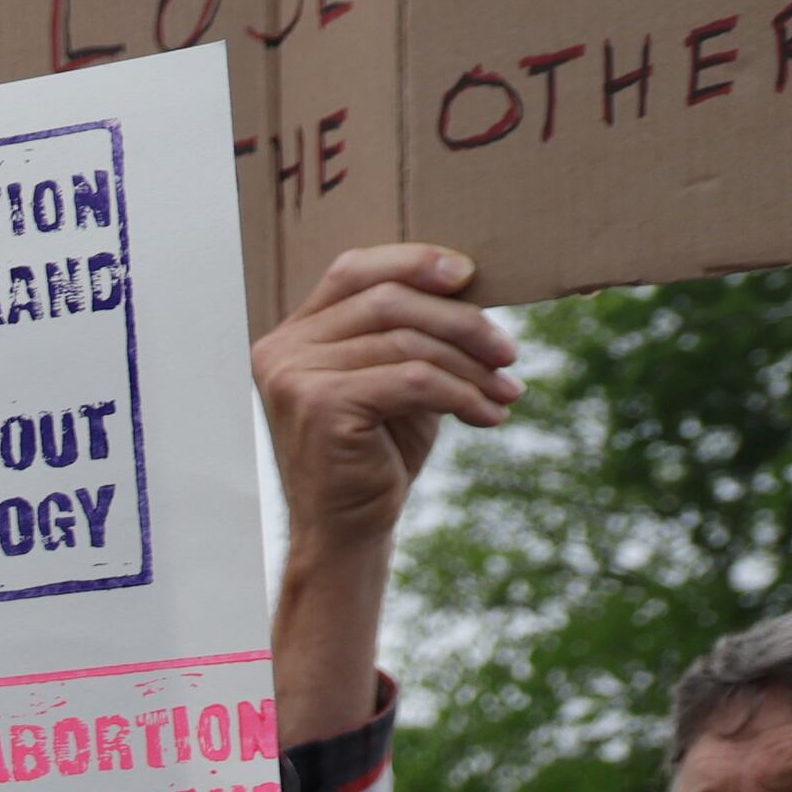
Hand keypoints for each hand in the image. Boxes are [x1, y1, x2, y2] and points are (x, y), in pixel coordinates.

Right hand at [257, 243, 515, 563]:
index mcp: (293, 336)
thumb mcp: (391, 380)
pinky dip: (462, 394)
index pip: (353, 270)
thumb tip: (469, 283)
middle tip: (508, 353)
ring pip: (407, 341)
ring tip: (505, 391)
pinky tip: (487, 415)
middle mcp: (282, 350)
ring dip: (471, 365)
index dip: (413, 261)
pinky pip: (412, 379)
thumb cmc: (373, 454)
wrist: (345, 530)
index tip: (470, 277)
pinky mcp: (321, 406)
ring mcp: (295, 377)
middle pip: (389, 300)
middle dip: (462, 322)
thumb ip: (408, 332)